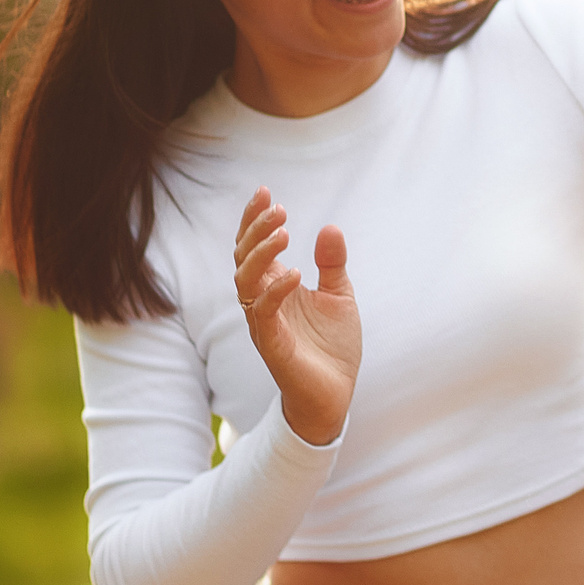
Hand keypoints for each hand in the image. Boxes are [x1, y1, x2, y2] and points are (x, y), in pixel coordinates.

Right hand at [231, 186, 360, 446]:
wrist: (336, 393)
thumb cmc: (332, 346)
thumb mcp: (339, 296)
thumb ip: (332, 264)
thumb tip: (329, 228)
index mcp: (276, 285)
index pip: (254, 246)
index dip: (255, 219)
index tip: (265, 191)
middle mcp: (263, 300)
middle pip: (244, 257)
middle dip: (256, 229)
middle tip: (277, 208)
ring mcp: (264, 321)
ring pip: (245, 281)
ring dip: (261, 254)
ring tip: (283, 234)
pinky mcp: (271, 343)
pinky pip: (263, 312)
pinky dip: (276, 291)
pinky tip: (296, 274)